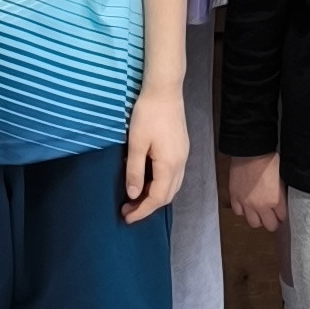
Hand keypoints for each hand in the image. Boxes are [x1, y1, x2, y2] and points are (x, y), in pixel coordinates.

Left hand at [121, 85, 187, 221]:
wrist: (165, 90)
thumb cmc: (148, 114)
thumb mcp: (136, 144)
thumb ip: (135, 171)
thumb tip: (134, 195)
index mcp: (169, 165)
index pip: (157, 198)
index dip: (142, 211)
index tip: (126, 218)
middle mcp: (181, 164)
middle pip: (167, 195)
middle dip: (148, 207)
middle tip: (127, 210)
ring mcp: (183, 156)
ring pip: (172, 186)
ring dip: (155, 196)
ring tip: (136, 199)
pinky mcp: (181, 149)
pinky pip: (174, 176)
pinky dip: (161, 185)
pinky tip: (147, 181)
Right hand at [225, 149, 284, 234]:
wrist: (250, 151)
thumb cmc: (268, 160)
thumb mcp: (282, 178)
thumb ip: (281, 194)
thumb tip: (281, 201)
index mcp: (276, 200)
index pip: (282, 218)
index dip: (283, 215)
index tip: (282, 213)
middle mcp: (261, 206)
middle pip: (269, 226)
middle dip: (273, 222)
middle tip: (273, 216)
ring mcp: (246, 203)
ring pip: (253, 223)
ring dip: (258, 219)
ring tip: (259, 212)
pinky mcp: (235, 197)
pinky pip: (239, 212)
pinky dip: (243, 210)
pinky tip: (246, 205)